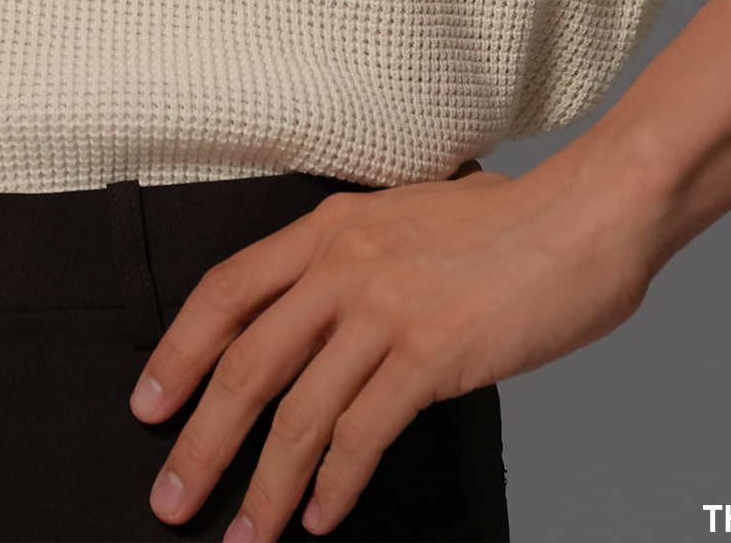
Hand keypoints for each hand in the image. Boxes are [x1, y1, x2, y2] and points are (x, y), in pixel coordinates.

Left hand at [128, 0, 730, 540]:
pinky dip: (335, 483)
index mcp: (326, 227)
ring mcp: (385, 309)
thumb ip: (349, 261)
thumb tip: (310, 321)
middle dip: (202, 440)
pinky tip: (319, 517)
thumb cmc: (500, 225)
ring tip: (242, 534)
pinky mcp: (431, 354)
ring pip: (299, 411)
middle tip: (170, 497)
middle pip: (245, 363)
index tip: (148, 405)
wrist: (582, 219)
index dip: (178, 353)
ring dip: (264, 483)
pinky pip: (364, 432)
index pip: (224, 291)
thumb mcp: (400, 220)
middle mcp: (342, 263)